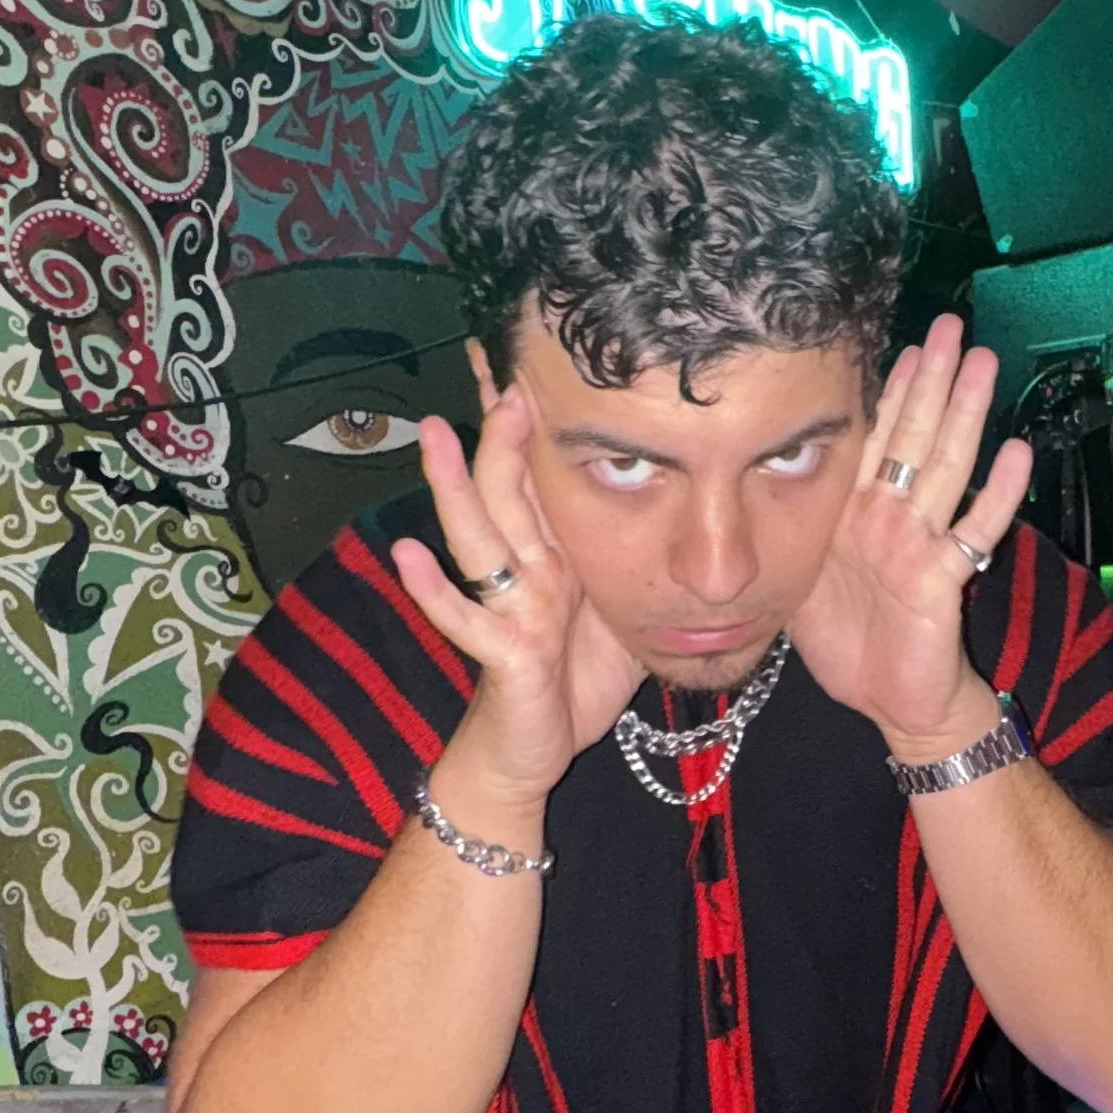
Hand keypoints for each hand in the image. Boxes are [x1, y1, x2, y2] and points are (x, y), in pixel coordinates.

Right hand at [391, 379, 642, 810]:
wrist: (532, 753)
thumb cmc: (575, 680)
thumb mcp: (625, 607)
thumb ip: (643, 558)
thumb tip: (703, 513)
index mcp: (558, 555)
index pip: (542, 475)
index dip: (532, 425)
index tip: (525, 358)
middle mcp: (524, 572)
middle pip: (507, 489)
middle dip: (501, 433)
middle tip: (498, 369)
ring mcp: (507, 609)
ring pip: (477, 537)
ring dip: (453, 487)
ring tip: (432, 435)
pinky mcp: (500, 654)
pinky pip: (464, 620)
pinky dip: (435, 589)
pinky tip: (409, 555)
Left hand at [791, 314, 1033, 751]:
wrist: (889, 702)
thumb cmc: (848, 641)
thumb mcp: (801, 571)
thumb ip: (792, 524)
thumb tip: (749, 479)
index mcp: (858, 511)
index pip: (878, 434)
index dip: (892, 387)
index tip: (906, 338)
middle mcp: (895, 517)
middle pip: (918, 435)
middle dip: (936, 379)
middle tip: (954, 325)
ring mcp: (923, 543)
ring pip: (945, 467)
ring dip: (966, 415)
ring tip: (984, 365)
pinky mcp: (943, 579)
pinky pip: (972, 532)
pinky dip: (995, 496)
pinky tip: (1016, 454)